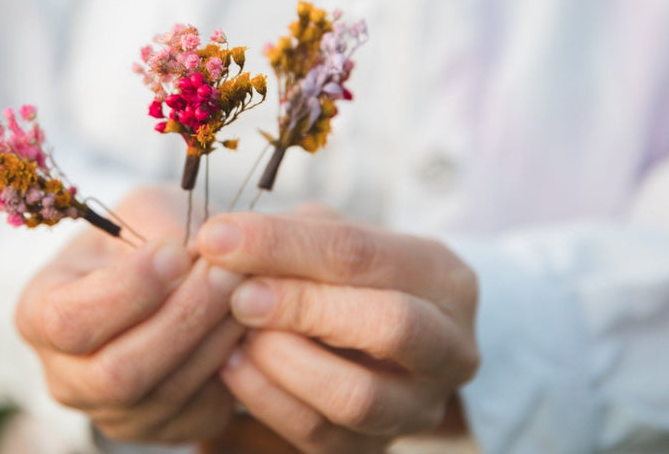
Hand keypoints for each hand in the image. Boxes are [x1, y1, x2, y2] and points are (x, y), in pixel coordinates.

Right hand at [15, 186, 244, 443]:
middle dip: (181, 318)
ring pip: (167, 393)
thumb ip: (158, 226)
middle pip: (118, 372)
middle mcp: (66, 378)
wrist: (162, 273)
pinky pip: (201, 409)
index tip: (175, 252)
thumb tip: (195, 254)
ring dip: (214, 338)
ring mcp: (114, 414)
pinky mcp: (165, 429)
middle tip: (227, 271)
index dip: (127, 291)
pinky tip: (249, 321)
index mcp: (38, 317)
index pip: (69, 321)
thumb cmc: (139, 235)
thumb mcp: (138, 210)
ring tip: (247, 288)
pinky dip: (232, 364)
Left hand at [197, 207, 479, 453]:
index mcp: (442, 278)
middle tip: (238, 297)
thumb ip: (287, 236)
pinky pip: (319, 436)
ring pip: (357, 397)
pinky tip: (230, 369)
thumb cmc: (344, 275)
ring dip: (282, 365)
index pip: (361, 252)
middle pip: (388, 325)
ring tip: (233, 339)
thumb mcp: (328, 237)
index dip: (282, 244)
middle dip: (302, 307)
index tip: (218, 239)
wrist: (374, 343)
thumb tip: (221, 241)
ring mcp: (420, 408)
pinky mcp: (376, 449)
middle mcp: (450, 349)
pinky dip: (265, 401)